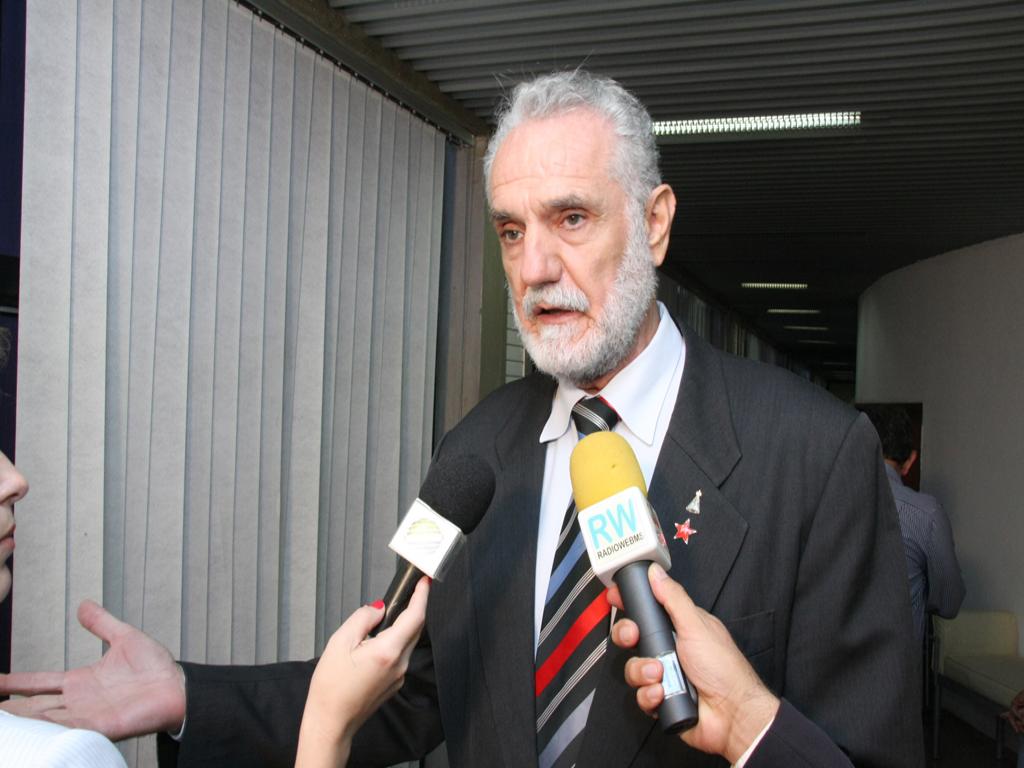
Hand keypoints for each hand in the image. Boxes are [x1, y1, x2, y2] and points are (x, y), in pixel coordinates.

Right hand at [0, 599, 185, 739]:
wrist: (178, 686)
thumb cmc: (155, 668)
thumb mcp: (124, 638)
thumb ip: (101, 623)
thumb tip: (83, 604)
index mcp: (80, 682)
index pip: (39, 683)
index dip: (14, 683)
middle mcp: (79, 701)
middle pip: (34, 706)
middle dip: (10, 709)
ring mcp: (88, 716)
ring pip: (45, 720)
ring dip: (24, 721)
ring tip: (3, 719)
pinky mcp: (101, 727)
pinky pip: (71, 730)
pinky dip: (52, 729)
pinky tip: (34, 727)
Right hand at [295, 577, 429, 767]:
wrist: (331, 722)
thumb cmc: (331, 687)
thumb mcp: (340, 642)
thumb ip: (362, 619)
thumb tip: (379, 608)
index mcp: (388, 651)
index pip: (415, 617)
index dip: (422, 596)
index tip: (425, 582)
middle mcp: (399, 664)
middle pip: (415, 629)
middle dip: (414, 609)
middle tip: (407, 593)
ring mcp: (399, 676)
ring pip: (408, 642)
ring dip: (402, 626)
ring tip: (383, 619)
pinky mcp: (394, 683)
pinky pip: (400, 655)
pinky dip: (394, 642)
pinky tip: (375, 643)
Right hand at [609, 564, 778, 763]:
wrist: (732, 714)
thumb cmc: (723, 668)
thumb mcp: (696, 626)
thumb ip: (673, 598)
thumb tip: (656, 573)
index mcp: (678, 627)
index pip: (647, 610)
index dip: (630, 604)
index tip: (615, 598)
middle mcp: (669, 649)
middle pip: (632, 636)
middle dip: (627, 636)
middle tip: (634, 637)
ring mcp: (663, 674)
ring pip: (633, 667)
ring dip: (642, 671)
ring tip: (660, 674)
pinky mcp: (660, 698)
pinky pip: (640, 694)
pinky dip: (649, 694)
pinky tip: (663, 694)